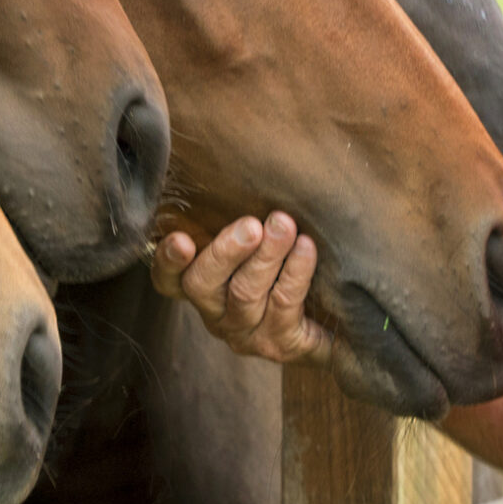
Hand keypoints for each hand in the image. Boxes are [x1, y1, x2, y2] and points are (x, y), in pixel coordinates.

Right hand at [149, 213, 334, 368]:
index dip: (168, 261)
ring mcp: (246, 332)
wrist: (334, 318)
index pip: (168, 279)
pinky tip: (306, 248)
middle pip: (202, 285)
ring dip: (265, 257)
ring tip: (284, 226)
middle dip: (226, 252)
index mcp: (201, 287)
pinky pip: (284, 306)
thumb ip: (243, 219)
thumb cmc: (285, 263)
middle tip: (250, 226)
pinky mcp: (280, 345)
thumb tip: (239, 157)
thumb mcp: (257, 242)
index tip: (180, 239)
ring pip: (244, 295)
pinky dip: (295, 273)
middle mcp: (215, 313)